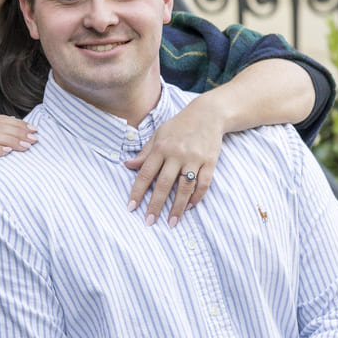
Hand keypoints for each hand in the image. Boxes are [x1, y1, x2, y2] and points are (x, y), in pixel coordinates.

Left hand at [123, 97, 222, 226]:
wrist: (208, 114)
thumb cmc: (179, 125)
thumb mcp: (158, 134)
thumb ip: (144, 152)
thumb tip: (127, 165)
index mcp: (161, 147)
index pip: (145, 174)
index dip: (137, 192)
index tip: (131, 208)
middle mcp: (177, 154)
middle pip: (164, 184)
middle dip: (156, 205)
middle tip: (149, 222)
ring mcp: (195, 159)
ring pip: (184, 187)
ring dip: (177, 207)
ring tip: (171, 223)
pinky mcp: (210, 162)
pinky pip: (203, 184)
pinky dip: (197, 197)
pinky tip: (189, 207)